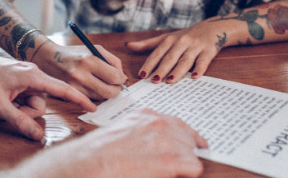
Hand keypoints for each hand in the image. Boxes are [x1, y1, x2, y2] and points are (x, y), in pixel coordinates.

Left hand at [0, 51, 96, 140]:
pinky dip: (15, 103)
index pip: (61, 89)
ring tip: (1, 103)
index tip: (93, 106)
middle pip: (42, 103)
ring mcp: (24, 77)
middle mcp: (31, 74)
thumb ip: (19, 121)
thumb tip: (38, 135)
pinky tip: (1, 99)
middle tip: (8, 110)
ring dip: (19, 109)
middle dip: (28, 113)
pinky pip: (24, 97)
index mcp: (32, 76)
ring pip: (32, 102)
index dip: (78, 99)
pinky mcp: (18, 80)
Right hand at [10, 108, 206, 177]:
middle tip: (184, 162)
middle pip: (189, 136)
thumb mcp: (122, 130)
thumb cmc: (100, 151)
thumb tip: (154, 143)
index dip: (185, 137)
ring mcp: (167, 139)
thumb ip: (141, 130)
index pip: (177, 123)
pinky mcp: (172, 159)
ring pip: (193, 151)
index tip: (193, 145)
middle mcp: (159, 123)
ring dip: (186, 162)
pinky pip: (195, 166)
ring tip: (171, 170)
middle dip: (187, 149)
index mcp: (147, 115)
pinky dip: (187, 173)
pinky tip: (174, 174)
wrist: (92, 162)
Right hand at [32, 42, 127, 99]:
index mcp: (89, 60)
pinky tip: (92, 87)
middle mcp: (80, 74)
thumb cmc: (75, 53)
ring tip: (102, 84)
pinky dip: (94, 95)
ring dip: (105, 93)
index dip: (121, 79)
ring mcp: (74, 86)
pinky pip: (89, 100)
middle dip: (116, 90)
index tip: (121, 78)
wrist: (48, 57)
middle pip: (109, 92)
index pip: (114, 77)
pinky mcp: (69, 94)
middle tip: (115, 85)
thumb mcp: (95, 49)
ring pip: (100, 98)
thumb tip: (123, 78)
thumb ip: (113, 61)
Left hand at [126, 22, 224, 83]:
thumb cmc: (185, 37)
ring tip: (170, 80)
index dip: (149, 64)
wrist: (212, 29)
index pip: (157, 54)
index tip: (142, 75)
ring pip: (185, 60)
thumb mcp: (166, 38)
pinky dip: (199, 68)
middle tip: (154, 80)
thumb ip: (147, 44)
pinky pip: (203, 61)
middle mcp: (181, 43)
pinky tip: (194, 76)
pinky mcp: (208, 51)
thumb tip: (128, 46)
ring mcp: (195, 47)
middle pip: (170, 58)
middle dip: (162, 69)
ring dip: (178, 70)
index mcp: (170, 40)